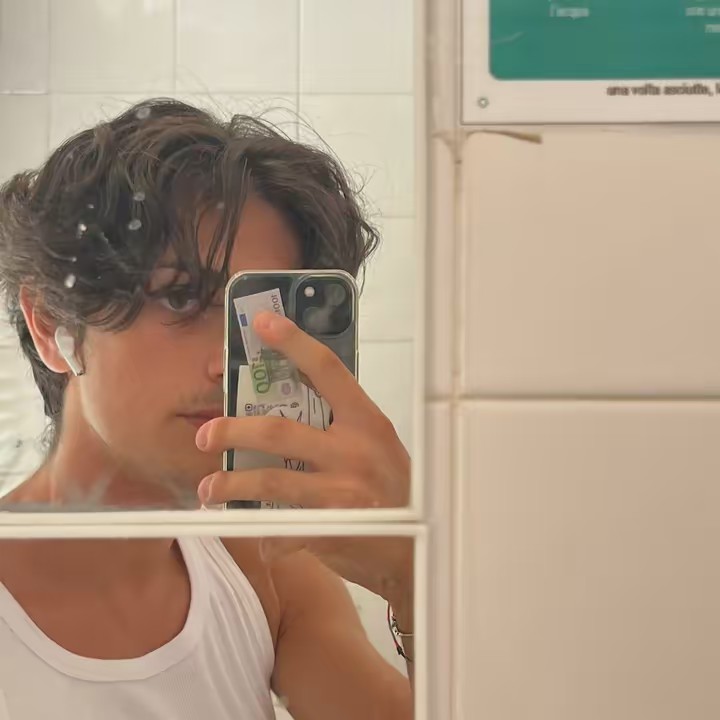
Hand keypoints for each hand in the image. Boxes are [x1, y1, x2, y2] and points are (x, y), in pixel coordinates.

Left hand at [195, 311, 412, 604]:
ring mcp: (342, 492)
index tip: (262, 323)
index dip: (294, 343)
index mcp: (367, 422)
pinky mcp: (332, 530)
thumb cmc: (398, 492)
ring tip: (208, 491)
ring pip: (270, 480)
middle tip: (205, 435)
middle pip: (278, 429)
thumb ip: (342, 428)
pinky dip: (265, 536)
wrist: (418, 551)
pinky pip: (281, 530)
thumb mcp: (378, 447)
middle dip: (232, 431)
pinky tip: (259, 538)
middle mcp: (354, 450)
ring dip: (231, 486)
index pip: (327, 371)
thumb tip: (290, 407)